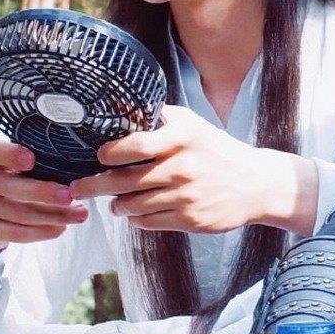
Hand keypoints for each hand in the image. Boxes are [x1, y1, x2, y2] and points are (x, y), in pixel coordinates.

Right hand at [0, 133, 86, 257]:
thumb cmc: (14, 177)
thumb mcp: (18, 164)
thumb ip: (38, 161)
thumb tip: (77, 169)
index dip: (11, 154)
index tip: (32, 159)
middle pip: (11, 187)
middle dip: (43, 193)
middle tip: (70, 196)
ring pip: (19, 213)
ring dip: (52, 216)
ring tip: (79, 214)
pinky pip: (16, 233)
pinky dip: (42, 232)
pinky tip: (61, 228)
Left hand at [70, 106, 314, 234]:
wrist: (255, 184)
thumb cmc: (216, 151)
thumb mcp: (192, 126)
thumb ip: (158, 120)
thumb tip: (117, 111)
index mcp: (182, 136)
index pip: (133, 145)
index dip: (108, 153)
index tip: (98, 156)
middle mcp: (182, 165)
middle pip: (122, 180)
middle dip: (93, 186)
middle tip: (79, 187)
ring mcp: (185, 195)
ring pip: (130, 205)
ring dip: (116, 204)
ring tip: (115, 201)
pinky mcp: (188, 219)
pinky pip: (146, 222)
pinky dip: (136, 218)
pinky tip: (139, 211)